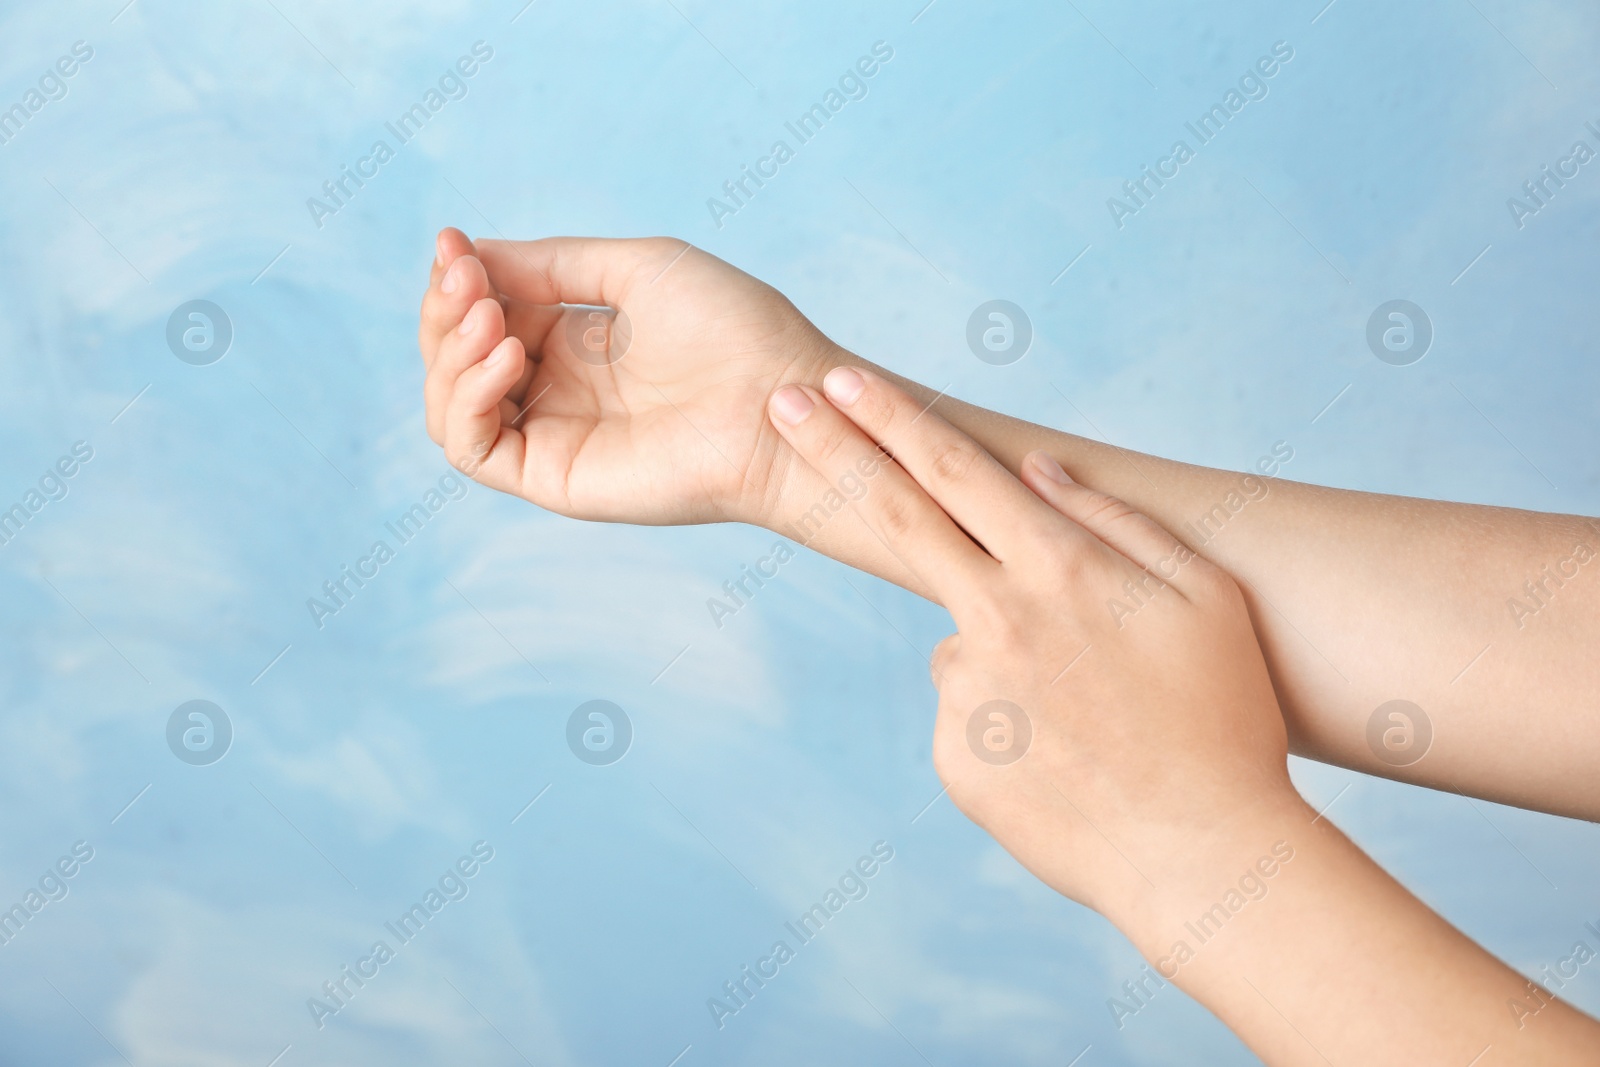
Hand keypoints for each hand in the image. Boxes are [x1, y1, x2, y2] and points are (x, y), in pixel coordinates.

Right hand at [417, 229, 842, 525]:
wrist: (785, 397)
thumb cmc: (736, 331)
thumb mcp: (636, 270)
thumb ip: (553, 265)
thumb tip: (472, 253)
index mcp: (576, 345)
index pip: (483, 316)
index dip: (460, 279)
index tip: (453, 243)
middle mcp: (558, 394)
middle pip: (455, 360)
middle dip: (446, 310)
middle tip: (466, 277)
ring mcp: (555, 438)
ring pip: (451, 406)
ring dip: (450, 353)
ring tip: (490, 315)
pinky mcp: (557, 479)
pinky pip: (473, 451)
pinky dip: (468, 397)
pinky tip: (509, 353)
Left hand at [764, 365, 1306, 932]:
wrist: (1199, 854)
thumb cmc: (1221, 720)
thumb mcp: (1204, 599)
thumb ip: (1117, 521)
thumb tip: (1038, 470)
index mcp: (1058, 568)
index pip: (953, 469)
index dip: (892, 418)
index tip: (841, 379)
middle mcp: (994, 617)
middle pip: (895, 514)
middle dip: (834, 449)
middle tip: (782, 404)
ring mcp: (964, 689)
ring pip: (961, 638)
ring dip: (1004, 652)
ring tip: (1089, 714)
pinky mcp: (950, 752)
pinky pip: (967, 711)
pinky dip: (1006, 719)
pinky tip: (1066, 756)